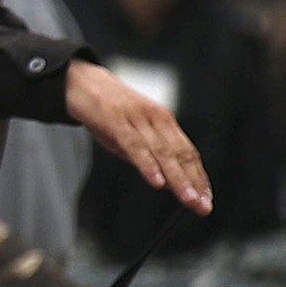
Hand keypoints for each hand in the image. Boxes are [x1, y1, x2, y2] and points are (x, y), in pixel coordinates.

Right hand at [64, 59, 210, 213]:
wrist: (79, 81)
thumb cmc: (105, 109)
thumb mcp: (131, 131)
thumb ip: (146, 153)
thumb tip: (163, 179)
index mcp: (163, 120)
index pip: (187, 152)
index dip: (198, 177)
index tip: (206, 199)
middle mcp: (155, 117)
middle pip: (180, 154)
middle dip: (193, 182)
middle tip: (202, 206)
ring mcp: (137, 117)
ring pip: (162, 152)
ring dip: (177, 178)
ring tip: (187, 199)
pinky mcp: (116, 118)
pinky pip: (135, 145)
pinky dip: (148, 165)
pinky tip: (156, 181)